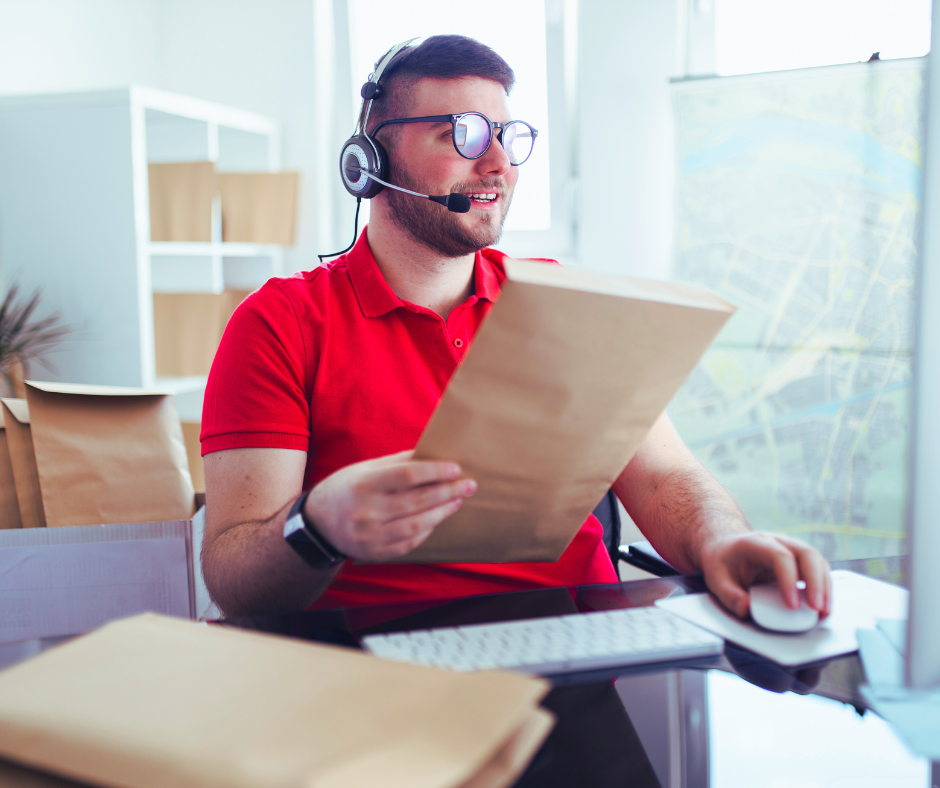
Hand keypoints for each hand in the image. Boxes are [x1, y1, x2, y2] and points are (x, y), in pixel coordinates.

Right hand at [303, 450, 475, 561]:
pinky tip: (437, 517)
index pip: (407, 475)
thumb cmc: (347, 488)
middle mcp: (366, 512)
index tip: (455, 468)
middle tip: (469, 485)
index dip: (434, 471)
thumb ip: (398, 462)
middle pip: (417, 501)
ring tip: (458, 500)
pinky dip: (427, 529)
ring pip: (418, 525)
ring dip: (443, 512)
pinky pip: (410, 542)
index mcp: (363, 484)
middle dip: (448, 491)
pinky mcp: (376, 553)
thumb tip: (432, 454)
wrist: (318, 523)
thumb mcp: (366, 468)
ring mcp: (370, 536)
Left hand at [700, 531, 830, 619]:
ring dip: (825, 586)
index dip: (789, 580)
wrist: (725, 547)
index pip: (780, 556)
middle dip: (816, 582)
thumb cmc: (722, 562)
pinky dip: (823, 587)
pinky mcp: (798, 561)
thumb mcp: (715, 578)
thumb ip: (729, 596)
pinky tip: (822, 606)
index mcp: (756, 542)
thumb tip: (746, 611)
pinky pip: (817, 570)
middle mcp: (778, 541)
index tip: (792, 605)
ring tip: (824, 612)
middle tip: (817, 608)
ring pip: (817, 560)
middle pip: (806, 554)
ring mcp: (791, 548)